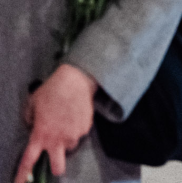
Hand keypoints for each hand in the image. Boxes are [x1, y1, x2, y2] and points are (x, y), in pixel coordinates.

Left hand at [15, 64, 97, 182]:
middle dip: (56, 168)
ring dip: (66, 141)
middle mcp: (57, 139)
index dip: (22, 175)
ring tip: (65, 124)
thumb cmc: (51, 91)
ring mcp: (74, 135)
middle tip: (55, 160)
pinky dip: (76, 129)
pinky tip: (73, 115)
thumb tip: (33, 126)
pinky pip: (79, 134)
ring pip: (70, 147)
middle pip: (58, 167)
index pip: (28, 160)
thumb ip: (29, 120)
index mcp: (40, 135)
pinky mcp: (86, 128)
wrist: (75, 81)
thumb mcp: (32, 104)